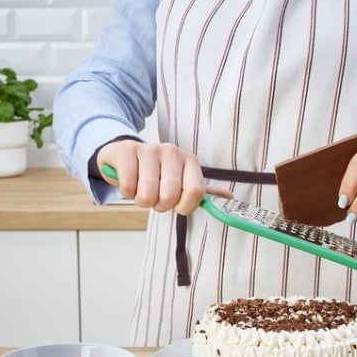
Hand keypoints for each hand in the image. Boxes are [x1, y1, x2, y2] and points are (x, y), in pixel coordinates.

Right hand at [97, 140, 231, 214]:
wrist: (125, 154)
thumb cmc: (157, 173)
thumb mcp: (181, 180)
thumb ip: (202, 191)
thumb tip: (230, 197)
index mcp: (190, 160)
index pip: (195, 192)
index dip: (184, 207)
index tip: (176, 205)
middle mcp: (172, 152)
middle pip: (169, 196)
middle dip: (159, 205)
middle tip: (155, 197)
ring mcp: (149, 149)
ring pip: (147, 194)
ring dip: (141, 200)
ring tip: (141, 189)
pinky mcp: (127, 151)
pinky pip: (128, 187)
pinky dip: (126, 192)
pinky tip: (129, 182)